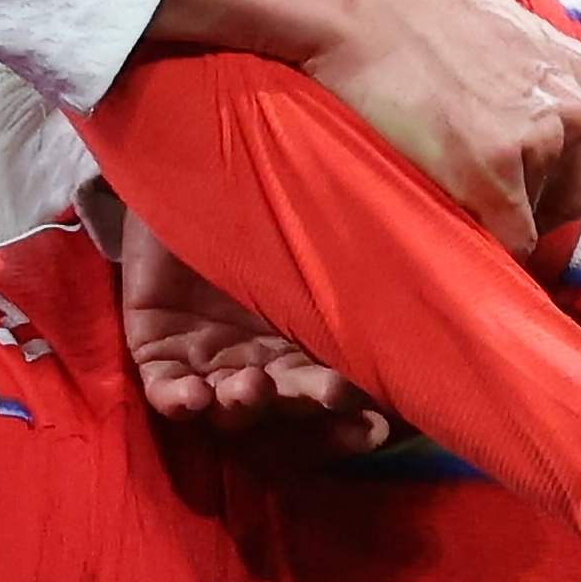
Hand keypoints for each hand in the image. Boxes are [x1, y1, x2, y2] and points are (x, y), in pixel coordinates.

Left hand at [77, 184, 398, 442]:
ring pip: (229, 411)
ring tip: (252, 386)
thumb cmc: (271, 195)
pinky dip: (181, 401)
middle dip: (308, 413)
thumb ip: (362, 275)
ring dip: (244, 407)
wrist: (195, 156)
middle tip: (326, 394)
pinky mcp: (159, 351)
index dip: (354, 424)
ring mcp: (210, 361)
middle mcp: (263, 362)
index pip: (336, 404)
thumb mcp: (324, 233)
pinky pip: (166, 394)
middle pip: (288, 413)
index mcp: (308, 345)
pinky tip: (196, 394)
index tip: (377, 426)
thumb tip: (421, 306)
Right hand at [151, 0, 580, 246]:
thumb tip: (517, 120)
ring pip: (528, 222)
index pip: (579, 161)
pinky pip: (503, 246)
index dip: (536, 182)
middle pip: (565, 198)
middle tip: (459, 194)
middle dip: (519, 206)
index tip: (495, 185)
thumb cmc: (407, 6)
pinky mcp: (491, 177)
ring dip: (485, 218)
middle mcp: (573, 110)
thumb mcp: (500, 31)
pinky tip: (437, 220)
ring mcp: (536, 144)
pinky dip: (475, 248)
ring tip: (430, 185)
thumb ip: (527, 80)